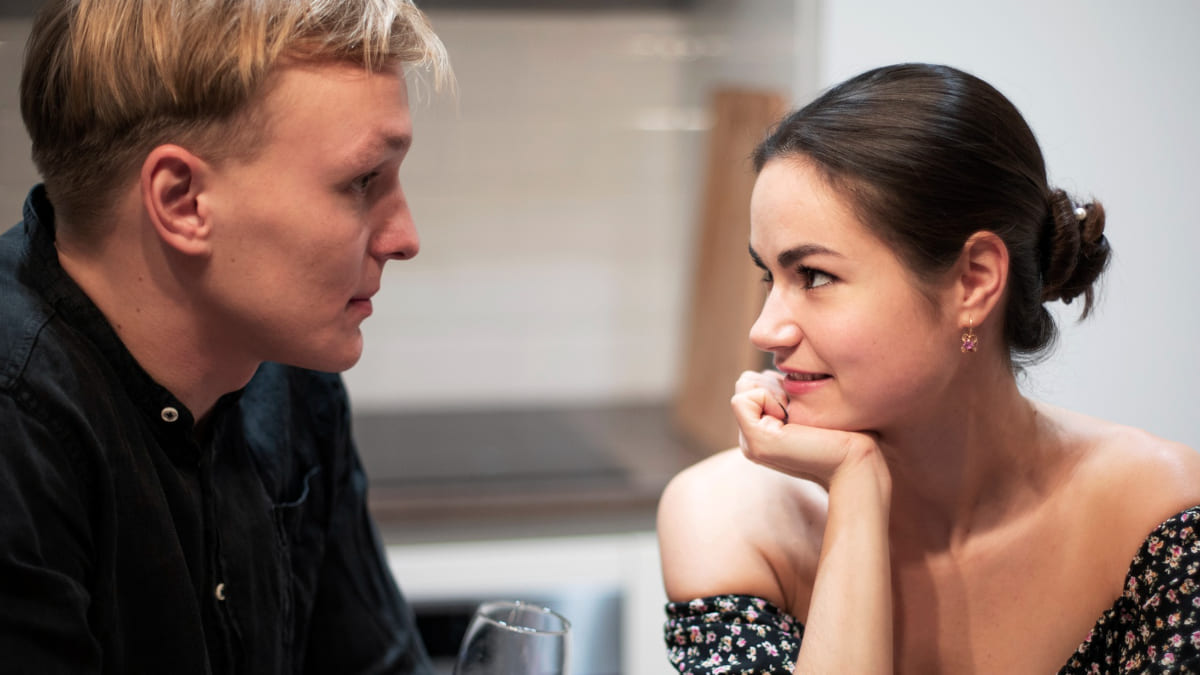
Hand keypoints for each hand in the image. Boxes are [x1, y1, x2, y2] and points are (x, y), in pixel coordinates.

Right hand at [731, 370, 881, 488]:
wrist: (855, 460)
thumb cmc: (844, 432)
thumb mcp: (809, 406)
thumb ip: (788, 393)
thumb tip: (780, 377)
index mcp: (762, 432)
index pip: (752, 382)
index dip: (776, 381)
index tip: (801, 404)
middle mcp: (751, 439)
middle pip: (746, 382)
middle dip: (773, 383)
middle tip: (799, 409)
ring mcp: (750, 443)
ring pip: (743, 386)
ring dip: (773, 389)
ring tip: (796, 415)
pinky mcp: (755, 442)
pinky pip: (742, 398)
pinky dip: (768, 397)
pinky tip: (789, 417)